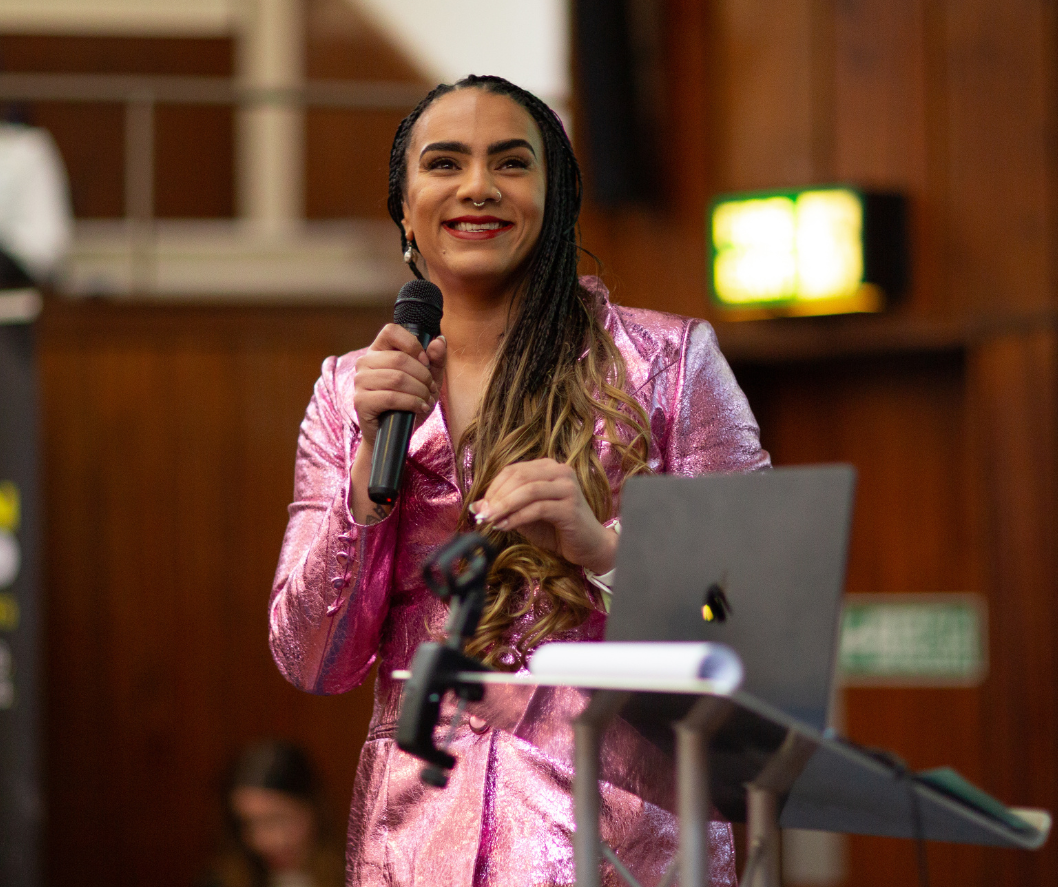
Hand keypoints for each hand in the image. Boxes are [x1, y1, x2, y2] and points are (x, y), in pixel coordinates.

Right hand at [352, 324, 445, 450]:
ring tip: (427, 400)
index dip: (412, 344)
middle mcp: (365, 362)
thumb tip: (440, 341)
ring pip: (396, 378)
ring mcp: (360, 381)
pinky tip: (420, 408)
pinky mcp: (361, 401)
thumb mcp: (428, 380)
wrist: (395, 434)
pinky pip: (390, 397)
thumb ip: (435, 360)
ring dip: (419, 391)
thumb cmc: (410, 403)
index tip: (426, 362)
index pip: (391, 331)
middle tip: (432, 390)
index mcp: (379, 350)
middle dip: (423, 376)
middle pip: (399, 358)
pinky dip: (411, 403)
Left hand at [471, 459, 617, 573]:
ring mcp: (567, 488)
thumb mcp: (525, 516)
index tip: (480, 507)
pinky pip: (537, 508)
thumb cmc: (556, 529)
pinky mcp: (570, 507)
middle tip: (481, 515)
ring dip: (504, 506)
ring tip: (490, 521)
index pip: (514, 470)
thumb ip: (504, 508)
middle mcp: (560, 472)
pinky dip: (517, 517)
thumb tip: (475, 507)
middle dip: (496, 497)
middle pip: (519, 477)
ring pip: (528, 490)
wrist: (589, 546)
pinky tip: (504, 527)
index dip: (493, 487)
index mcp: (548, 468)